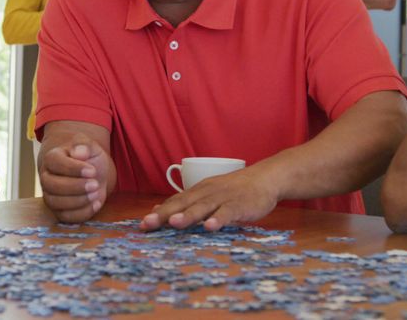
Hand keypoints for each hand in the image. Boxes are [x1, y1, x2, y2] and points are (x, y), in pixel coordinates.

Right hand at [39, 133, 111, 222]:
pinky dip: (82, 212)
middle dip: (75, 187)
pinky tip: (96, 203)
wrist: (93, 173)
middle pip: (51, 185)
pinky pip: (66, 217)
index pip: (55, 163)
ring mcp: (51, 196)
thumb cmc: (89, 158)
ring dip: (78, 200)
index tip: (92, 170)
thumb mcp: (90, 146)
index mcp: (52, 158)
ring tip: (96, 193)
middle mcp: (46, 178)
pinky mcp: (59, 211)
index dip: (73, 168)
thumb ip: (84, 145)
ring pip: (56, 203)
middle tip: (95, 184)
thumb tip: (79, 152)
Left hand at [140, 168, 279, 231]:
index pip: (174, 202)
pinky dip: (219, 219)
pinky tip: (210, 227)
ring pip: (203, 207)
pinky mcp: (239, 205)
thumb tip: (159, 212)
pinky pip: (228, 212)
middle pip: (183, 204)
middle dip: (165, 214)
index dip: (158, 213)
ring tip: (174, 223)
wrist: (264, 179)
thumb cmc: (233, 190)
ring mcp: (223, 198)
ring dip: (188, 215)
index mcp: (198, 191)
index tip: (142, 224)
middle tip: (148, 224)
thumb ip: (185, 204)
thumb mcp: (207, 194)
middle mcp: (207, 193)